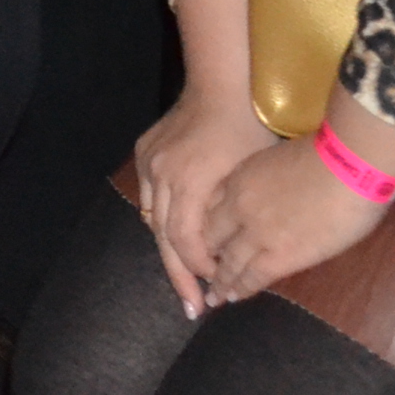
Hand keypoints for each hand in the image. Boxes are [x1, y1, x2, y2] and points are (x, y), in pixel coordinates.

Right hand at [131, 83, 281, 315]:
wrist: (220, 85)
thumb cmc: (248, 129)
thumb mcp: (249, 177)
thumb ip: (232, 216)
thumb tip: (232, 256)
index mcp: (187, 182)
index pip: (186, 241)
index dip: (201, 270)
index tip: (217, 290)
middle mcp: (161, 175)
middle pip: (164, 238)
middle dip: (180, 276)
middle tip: (192, 309)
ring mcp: (149, 163)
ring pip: (153, 219)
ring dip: (170, 249)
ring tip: (185, 278)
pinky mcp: (146, 152)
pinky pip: (150, 197)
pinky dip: (163, 221)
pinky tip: (176, 236)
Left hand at [198, 132, 388, 303]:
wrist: (347, 165)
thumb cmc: (325, 154)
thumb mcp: (277, 158)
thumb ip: (266, 179)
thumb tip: (272, 193)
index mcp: (238, 178)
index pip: (209, 208)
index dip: (207, 226)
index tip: (206, 239)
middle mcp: (238, 206)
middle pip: (211, 236)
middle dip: (204, 256)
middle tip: (200, 272)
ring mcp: (257, 233)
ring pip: (228, 262)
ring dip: (220, 280)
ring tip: (214, 295)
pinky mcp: (281, 255)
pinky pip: (253, 277)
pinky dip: (240, 289)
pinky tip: (234, 297)